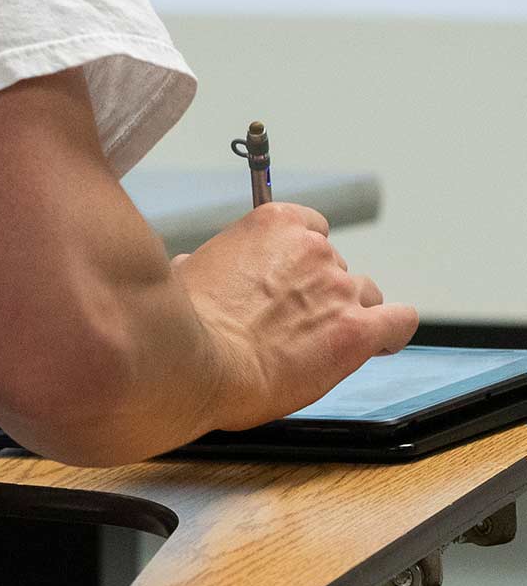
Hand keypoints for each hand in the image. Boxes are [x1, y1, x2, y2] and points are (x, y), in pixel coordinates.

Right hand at [172, 202, 418, 431]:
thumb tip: (198, 270)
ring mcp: (339, 290)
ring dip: (349, 312)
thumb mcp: (189, 271)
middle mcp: (313, 249)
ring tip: (324, 340)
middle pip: (335, 265)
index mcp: (274, 224)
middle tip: (294, 321)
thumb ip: (211, 264)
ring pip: (365, 294)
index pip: (310, 228)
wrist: (200, 361)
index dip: (301, 259)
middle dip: (320, 292)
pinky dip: (391, 332)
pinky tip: (380, 342)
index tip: (292, 279)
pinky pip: (398, 323)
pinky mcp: (358, 331)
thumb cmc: (190, 319)